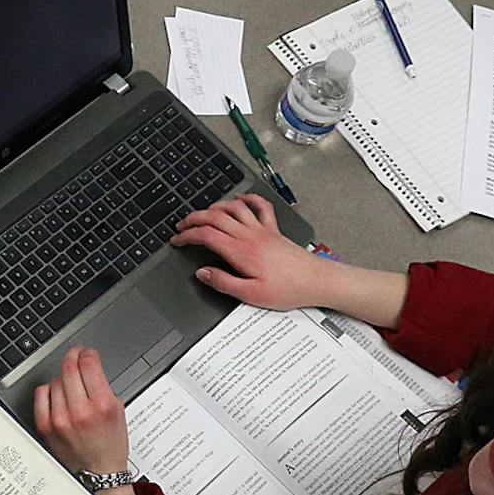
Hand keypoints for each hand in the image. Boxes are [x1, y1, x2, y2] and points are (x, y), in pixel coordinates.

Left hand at [34, 346, 131, 473]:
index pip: (89, 365)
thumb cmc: (110, 444)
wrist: (98, 473)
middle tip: (75, 354)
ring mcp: (60, 420)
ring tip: (71, 384)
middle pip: (69, 369)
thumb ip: (103, 386)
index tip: (87, 352)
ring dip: (63, 376)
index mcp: (102, 406)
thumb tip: (88, 364)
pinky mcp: (45, 427)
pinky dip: (49, 389)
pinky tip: (57, 393)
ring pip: (55, 380)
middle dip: (73, 356)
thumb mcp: (118, 411)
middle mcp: (80, 412)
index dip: (87, 353)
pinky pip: (42, 394)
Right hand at [171, 195, 327, 309]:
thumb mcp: (251, 295)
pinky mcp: (274, 230)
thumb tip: (203, 273)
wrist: (316, 281)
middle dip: (193, 218)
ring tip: (203, 213)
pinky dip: (248, 199)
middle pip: (215, 217)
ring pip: (234, 208)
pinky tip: (240, 199)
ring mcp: (263, 230)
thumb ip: (223, 282)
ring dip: (214, 207)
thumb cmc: (288, 290)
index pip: (206, 236)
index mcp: (241, 252)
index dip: (187, 236)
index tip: (177, 240)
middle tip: (182, 225)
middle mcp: (250, 236)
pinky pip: (260, 207)